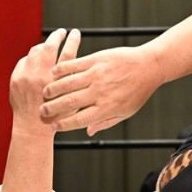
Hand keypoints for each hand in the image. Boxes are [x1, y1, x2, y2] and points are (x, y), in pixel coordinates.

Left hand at [10, 29, 80, 134]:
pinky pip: (23, 62)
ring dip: (42, 45)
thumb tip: (80, 67)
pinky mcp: (16, 79)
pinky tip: (35, 59)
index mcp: (58, 81)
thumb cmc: (57, 117)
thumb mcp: (72, 100)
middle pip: (49, 47)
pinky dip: (30, 58)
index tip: (75, 33)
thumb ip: (75, 82)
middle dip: (56, 37)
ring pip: (34, 52)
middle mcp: (41, 76)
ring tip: (48, 44)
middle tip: (61, 32)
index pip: (68, 53)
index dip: (72, 40)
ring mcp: (26, 77)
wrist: (33, 128)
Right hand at [40, 45, 157, 134]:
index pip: (80, 120)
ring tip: (44, 93)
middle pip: (69, 103)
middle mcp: (100, 92)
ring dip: (52, 89)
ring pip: (68, 83)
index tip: (53, 125)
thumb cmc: (138, 91)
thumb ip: (106, 122)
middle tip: (41, 110)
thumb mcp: (126, 111)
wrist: (149, 66)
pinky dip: (61, 70)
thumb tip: (88, 132)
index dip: (64, 124)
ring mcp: (97, 75)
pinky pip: (74, 65)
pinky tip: (53, 73)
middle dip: (52, 108)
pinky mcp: (97, 60)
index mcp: (107, 107)